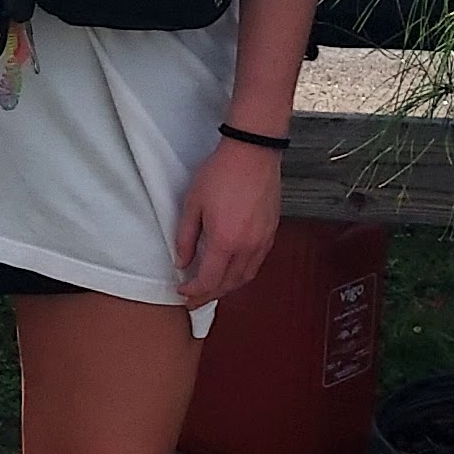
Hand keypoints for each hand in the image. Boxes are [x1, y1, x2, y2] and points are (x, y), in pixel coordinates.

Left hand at [174, 136, 285, 311]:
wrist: (253, 153)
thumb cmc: (220, 173)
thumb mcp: (193, 204)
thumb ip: (186, 237)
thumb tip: (182, 261)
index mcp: (225, 242)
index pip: (209, 280)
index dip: (194, 291)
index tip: (182, 291)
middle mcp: (247, 247)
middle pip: (228, 285)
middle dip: (209, 296)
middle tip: (194, 300)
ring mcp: (263, 241)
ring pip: (245, 277)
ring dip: (227, 288)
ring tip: (211, 289)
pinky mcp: (271, 232)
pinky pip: (256, 263)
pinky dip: (242, 274)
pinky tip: (232, 270)